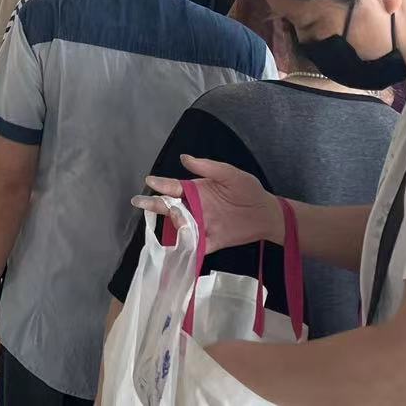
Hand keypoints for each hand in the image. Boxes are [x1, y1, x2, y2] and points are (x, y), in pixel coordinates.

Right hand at [133, 156, 278, 251]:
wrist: (266, 214)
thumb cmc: (248, 190)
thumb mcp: (230, 174)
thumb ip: (208, 167)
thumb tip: (183, 158)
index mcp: (196, 190)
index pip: (174, 186)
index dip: (162, 183)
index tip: (150, 181)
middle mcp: (194, 208)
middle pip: (171, 206)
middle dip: (155, 204)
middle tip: (139, 202)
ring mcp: (202, 225)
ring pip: (180, 226)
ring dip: (173, 223)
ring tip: (169, 217)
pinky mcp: (211, 241)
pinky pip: (196, 246)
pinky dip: (187, 248)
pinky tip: (179, 248)